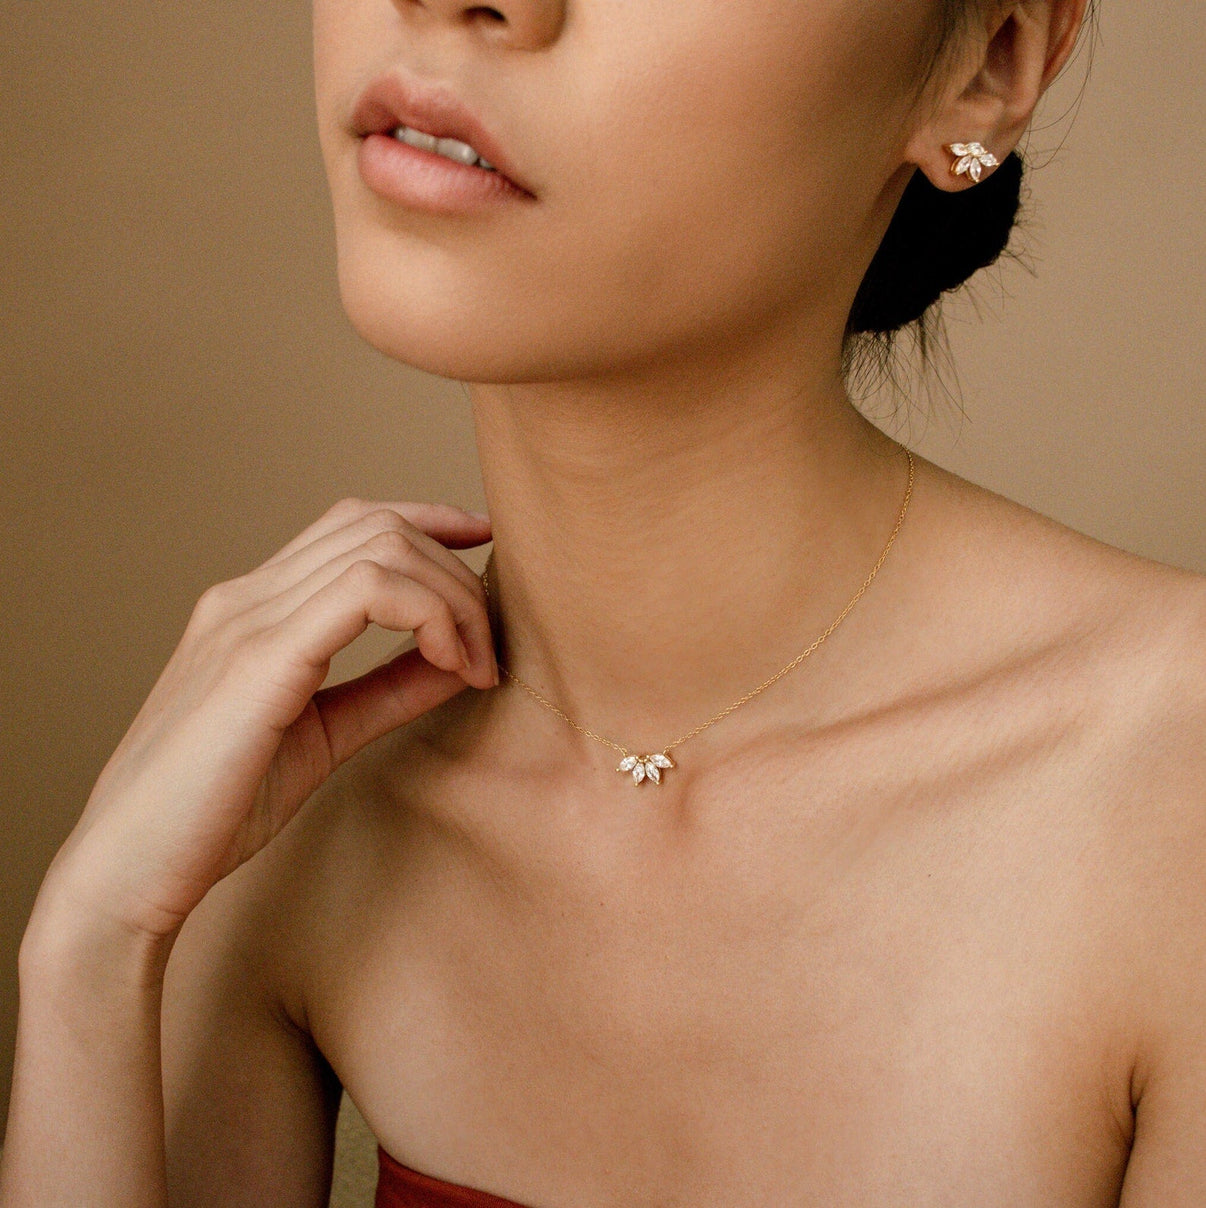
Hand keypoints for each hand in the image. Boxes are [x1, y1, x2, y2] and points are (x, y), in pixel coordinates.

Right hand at [37, 499, 495, 942]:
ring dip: (452, 597)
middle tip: (488, 649)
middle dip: (455, 573)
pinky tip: (451, 666)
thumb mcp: (325, 735)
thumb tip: (460, 658)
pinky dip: (429, 616)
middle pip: (380, 525)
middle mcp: (246, 597)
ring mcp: (246, 619)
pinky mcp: (257, 658)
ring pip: (381, 546)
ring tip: (476, 665)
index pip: (353, 524)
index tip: (484, 547)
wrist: (126, 873)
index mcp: (254, 608)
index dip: (429, 521)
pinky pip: (366, 591)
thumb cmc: (215, 811)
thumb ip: (388, 690)